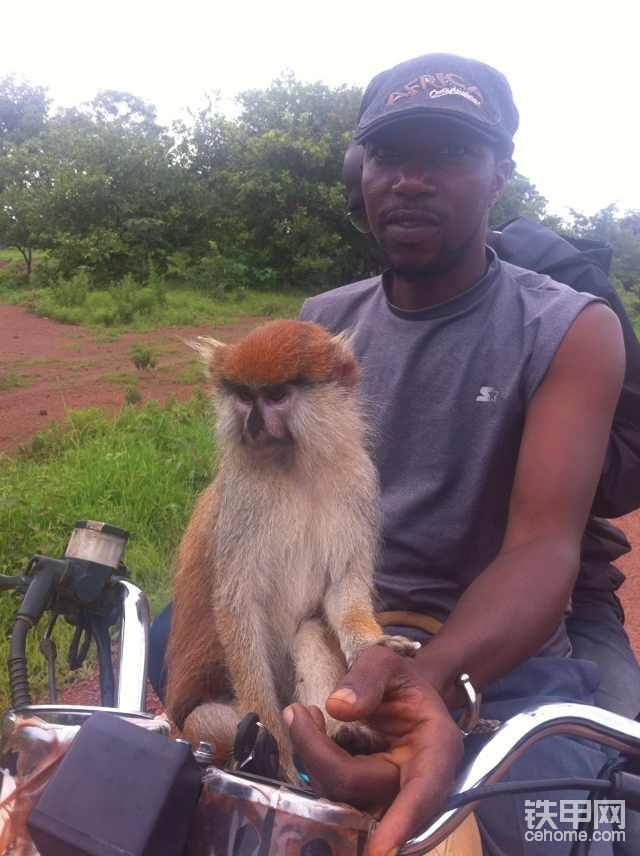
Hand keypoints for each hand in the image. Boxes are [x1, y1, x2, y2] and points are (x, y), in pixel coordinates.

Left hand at [283, 645, 462, 855]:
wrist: (403, 696)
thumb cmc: (399, 681)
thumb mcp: (387, 662)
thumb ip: (367, 677)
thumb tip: (338, 707)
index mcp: (437, 747)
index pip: (423, 791)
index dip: (403, 822)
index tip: (380, 852)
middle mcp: (418, 780)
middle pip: (363, 789)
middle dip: (320, 755)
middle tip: (297, 713)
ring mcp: (391, 796)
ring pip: (342, 798)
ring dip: (313, 760)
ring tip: (303, 717)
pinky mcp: (367, 800)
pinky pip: (334, 795)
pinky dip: (315, 768)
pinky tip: (310, 734)